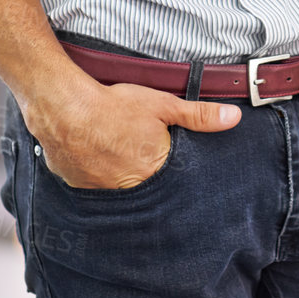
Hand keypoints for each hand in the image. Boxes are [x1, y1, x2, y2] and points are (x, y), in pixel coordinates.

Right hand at [24, 79, 240, 188]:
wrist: (64, 109)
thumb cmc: (114, 106)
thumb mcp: (163, 105)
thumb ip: (199, 116)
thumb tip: (233, 119)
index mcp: (154, 171)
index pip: (173, 181)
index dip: (172, 170)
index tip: (170, 163)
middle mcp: (129, 189)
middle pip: (147, 187)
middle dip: (147, 175)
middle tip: (137, 154)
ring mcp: (101, 192)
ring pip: (120, 189)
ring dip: (121, 177)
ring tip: (118, 157)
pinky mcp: (79, 188)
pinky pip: (95, 188)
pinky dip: (98, 176)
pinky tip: (97, 160)